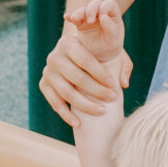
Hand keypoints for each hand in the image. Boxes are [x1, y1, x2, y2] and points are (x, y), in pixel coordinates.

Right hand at [40, 7, 131, 125]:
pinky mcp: (44, 84)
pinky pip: (54, 102)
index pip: (85, 60)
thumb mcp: (110, 51)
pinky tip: (78, 123)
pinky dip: (66, 115)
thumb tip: (124, 84)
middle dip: (96, 90)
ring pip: (66, 92)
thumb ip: (122, 64)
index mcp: (69, 43)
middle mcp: (54, 56)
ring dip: (85, 105)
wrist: (74, 52)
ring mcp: (48, 71)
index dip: (100, 74)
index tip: (113, 86)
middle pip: (76, 77)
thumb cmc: (97, 53)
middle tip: (112, 98)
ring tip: (101, 111)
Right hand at [66, 0, 124, 62]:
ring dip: (79, 13)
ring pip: (83, 9)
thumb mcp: (114, 41)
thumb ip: (111, 29)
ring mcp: (90, 18)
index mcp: (112, 15)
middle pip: (95, 4)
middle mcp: (101, 13)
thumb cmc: (110, 47)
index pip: (109, 3)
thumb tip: (103, 17)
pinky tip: (67, 17)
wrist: (100, 57)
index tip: (102, 17)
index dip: (105, 7)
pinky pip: (74, 17)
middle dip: (91, 10)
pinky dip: (70, 16)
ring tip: (74, 19)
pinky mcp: (80, 24)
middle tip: (90, 21)